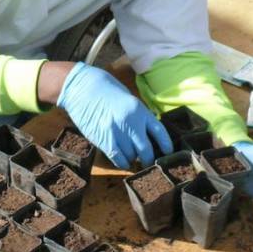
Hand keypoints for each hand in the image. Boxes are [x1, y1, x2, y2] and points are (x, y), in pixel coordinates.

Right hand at [57, 63, 172, 168]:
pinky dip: (122, 162)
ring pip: (132, 156)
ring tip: (132, 157)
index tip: (168, 153)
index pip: (159, 132)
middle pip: (146, 149)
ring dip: (133, 159)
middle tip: (148, 162)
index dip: (166, 145)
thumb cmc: (108, 92)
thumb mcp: (130, 100)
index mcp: (140, 110)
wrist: (84, 89)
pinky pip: (117, 158)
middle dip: (149, 159)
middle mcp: (130, 122)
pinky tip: (123, 160)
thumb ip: (140, 117)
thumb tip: (149, 136)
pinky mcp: (103, 140)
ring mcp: (116, 132)